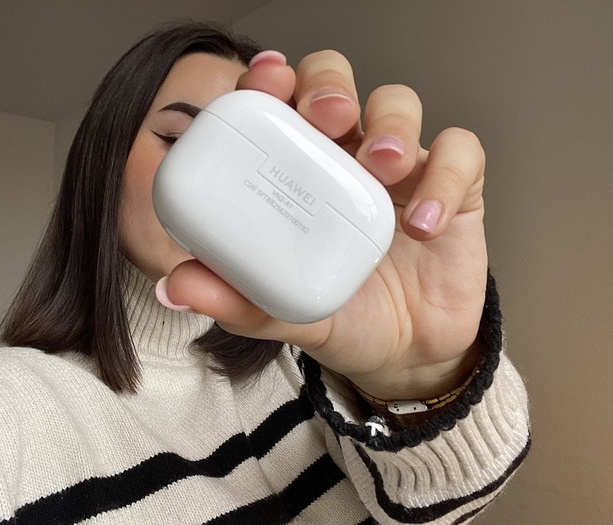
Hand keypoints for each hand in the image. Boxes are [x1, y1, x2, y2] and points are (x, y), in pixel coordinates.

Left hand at [160, 50, 486, 400]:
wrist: (403, 355)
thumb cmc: (342, 317)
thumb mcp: (284, 312)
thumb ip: (237, 299)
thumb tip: (175, 286)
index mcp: (298, 174)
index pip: (280, 106)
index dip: (270, 82)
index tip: (264, 82)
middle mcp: (346, 159)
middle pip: (335, 85)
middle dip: (329, 85)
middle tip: (326, 116)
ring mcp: (402, 170)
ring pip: (398, 104)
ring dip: (390, 124)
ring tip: (382, 166)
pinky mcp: (455, 189)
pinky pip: (461, 156)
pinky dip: (446, 177)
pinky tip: (424, 223)